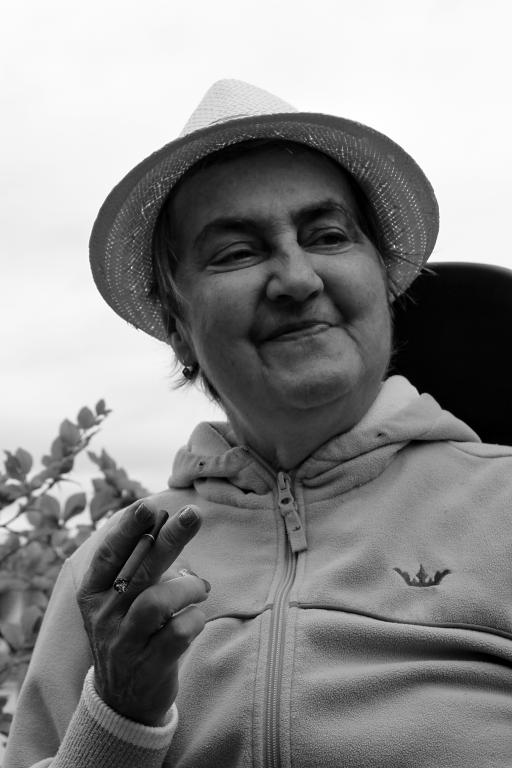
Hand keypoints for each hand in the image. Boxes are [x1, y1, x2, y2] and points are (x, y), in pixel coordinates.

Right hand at [77, 501, 209, 725]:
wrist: (123, 699)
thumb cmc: (131, 631)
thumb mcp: (123, 600)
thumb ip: (140, 565)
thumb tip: (173, 523)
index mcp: (94, 593)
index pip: (109, 553)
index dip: (128, 528)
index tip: (148, 505)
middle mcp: (105, 616)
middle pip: (139, 570)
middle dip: (168, 538)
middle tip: (193, 514)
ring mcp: (125, 643)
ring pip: (157, 601)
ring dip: (188, 587)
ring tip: (200, 588)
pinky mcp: (149, 666)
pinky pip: (178, 632)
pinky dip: (195, 618)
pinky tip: (195, 618)